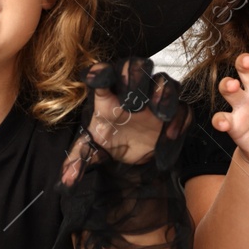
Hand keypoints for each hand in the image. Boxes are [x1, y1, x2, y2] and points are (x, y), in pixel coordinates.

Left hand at [62, 57, 189, 186]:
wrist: (133, 151)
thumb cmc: (109, 140)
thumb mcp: (91, 149)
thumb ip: (78, 160)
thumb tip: (65, 182)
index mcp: (107, 94)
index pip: (102, 74)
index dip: (99, 72)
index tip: (95, 78)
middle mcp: (132, 89)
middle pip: (135, 66)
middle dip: (135, 79)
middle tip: (131, 103)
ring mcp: (155, 98)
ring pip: (164, 81)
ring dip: (163, 94)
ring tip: (158, 115)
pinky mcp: (173, 112)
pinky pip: (183, 109)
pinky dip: (179, 120)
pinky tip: (170, 135)